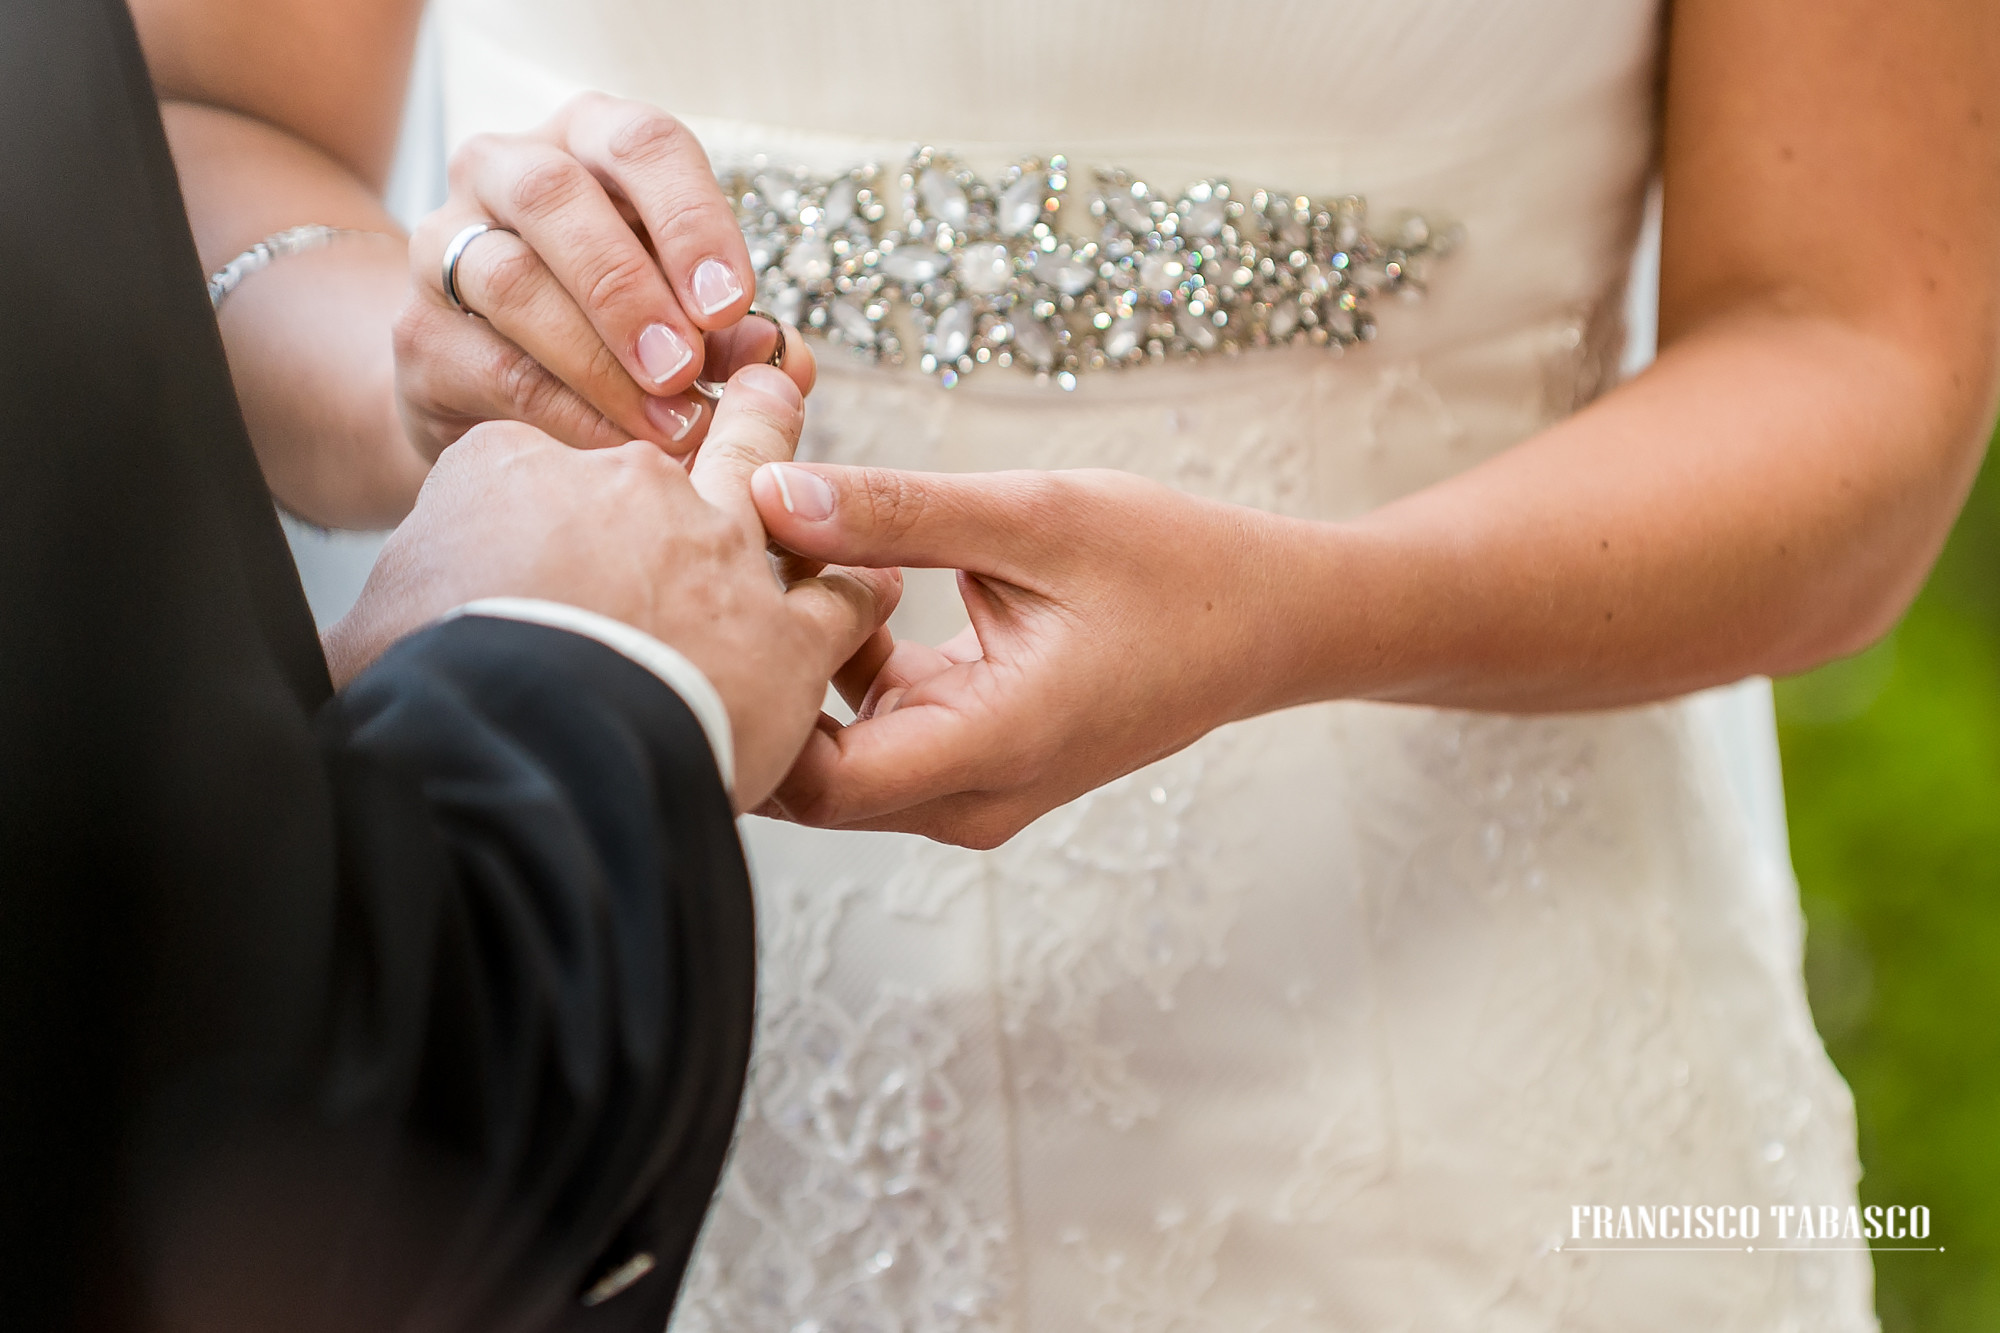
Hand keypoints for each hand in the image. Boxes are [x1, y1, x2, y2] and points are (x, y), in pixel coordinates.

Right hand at [326, 368, 898, 809]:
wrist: (517, 752)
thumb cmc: (425, 695)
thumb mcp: (363, 633)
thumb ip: (379, 615)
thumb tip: (343, 652)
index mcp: (508, 468)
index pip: (533, 451)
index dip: (552, 484)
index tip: (565, 509)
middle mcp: (625, 485)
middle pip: (671, 424)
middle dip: (713, 401)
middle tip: (755, 380)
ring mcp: (718, 550)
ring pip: (771, 480)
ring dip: (791, 462)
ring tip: (822, 459)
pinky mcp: (785, 632)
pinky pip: (843, 594)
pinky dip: (858, 591)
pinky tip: (874, 587)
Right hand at [398, 92, 812, 462]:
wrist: (489, 384)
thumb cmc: (616, 328)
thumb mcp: (687, 314)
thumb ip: (736, 333)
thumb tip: (786, 362)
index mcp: (589, 141)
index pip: (642, 144)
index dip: (692, 221)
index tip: (733, 306)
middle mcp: (504, 170)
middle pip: (554, 197)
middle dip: (630, 289)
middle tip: (685, 368)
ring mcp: (445, 247)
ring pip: (510, 281)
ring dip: (599, 360)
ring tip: (667, 425)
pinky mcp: (419, 335)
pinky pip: (491, 367)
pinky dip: (565, 413)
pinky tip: (618, 449)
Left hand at [748, 463, 1301, 846]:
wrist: (1266, 623)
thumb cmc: (1174, 569)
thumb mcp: (1036, 517)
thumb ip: (898, 511)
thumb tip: (768, 492)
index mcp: (995, 745)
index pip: (818, 783)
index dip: (752, 705)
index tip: (724, 603)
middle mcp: (974, 794)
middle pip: (811, 779)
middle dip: (763, 680)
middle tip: (736, 566)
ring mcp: (973, 787)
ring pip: (837, 757)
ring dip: (804, 665)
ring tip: (797, 555)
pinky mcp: (973, 760)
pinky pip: (876, 731)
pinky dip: (848, 664)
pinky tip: (859, 578)